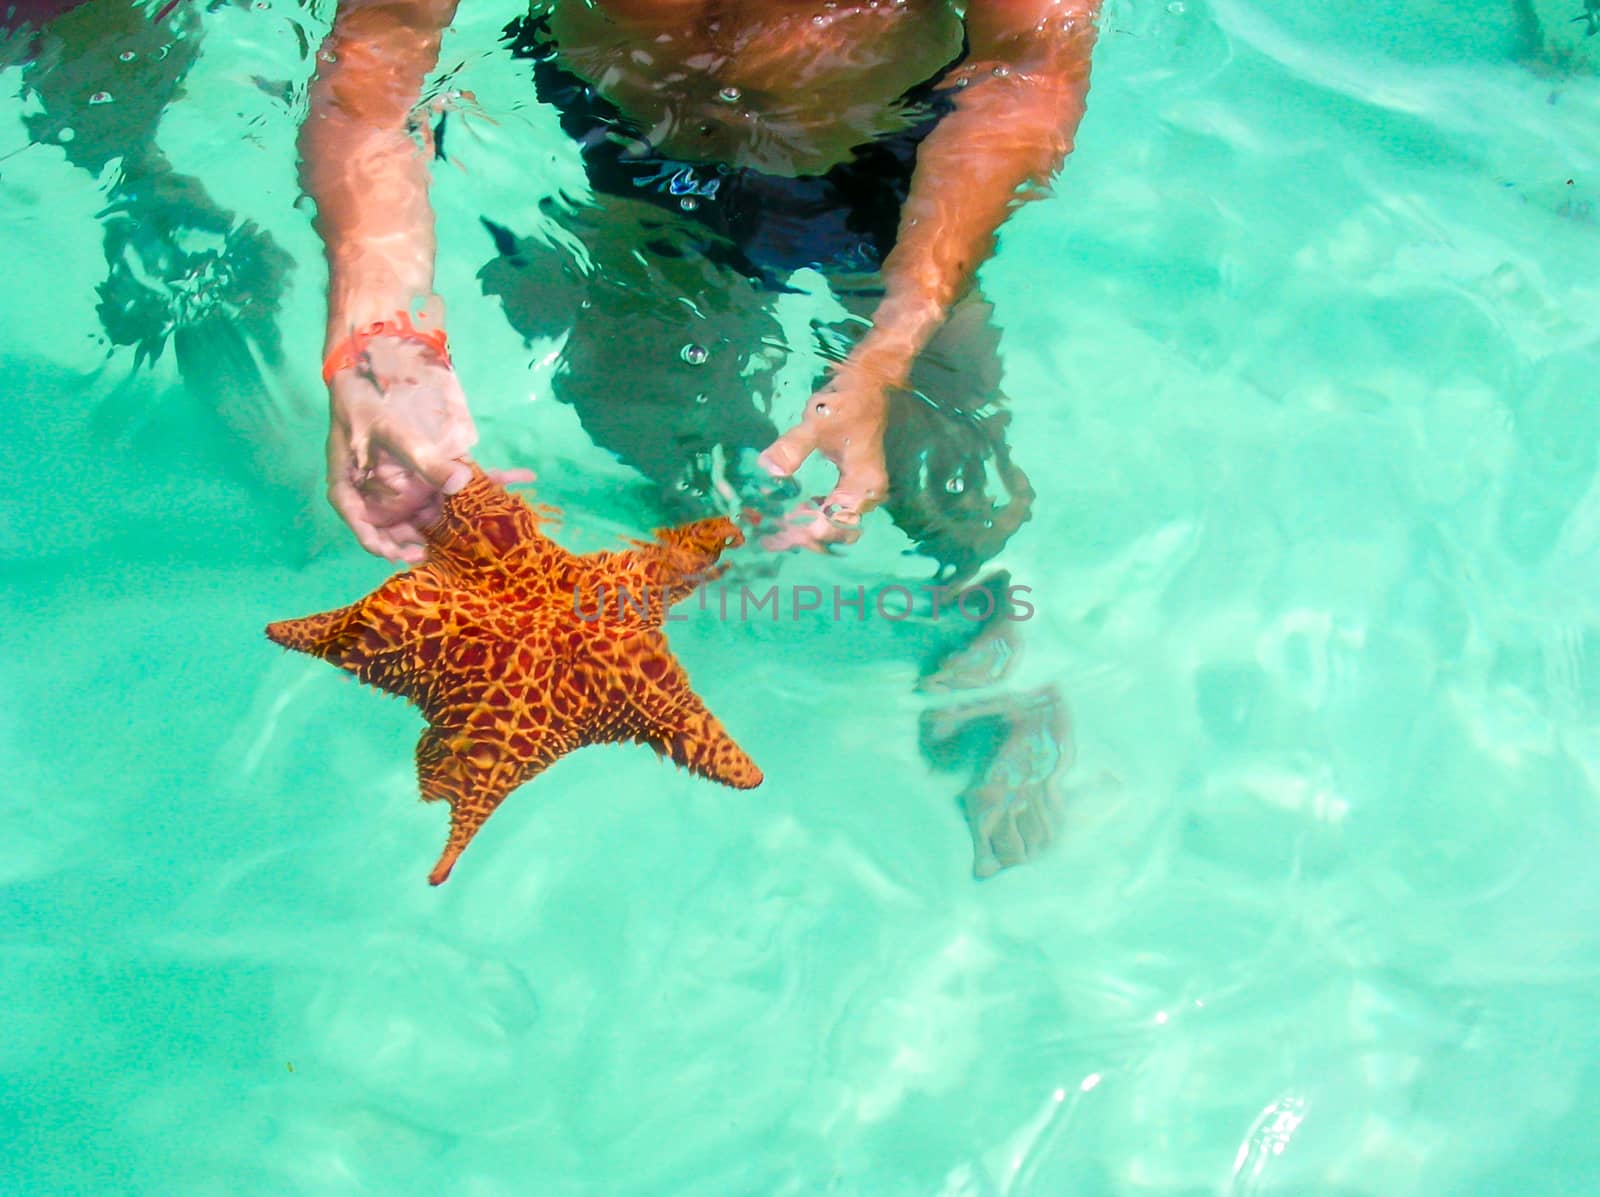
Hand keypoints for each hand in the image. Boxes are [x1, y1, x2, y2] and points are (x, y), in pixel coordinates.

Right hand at [326, 336, 530, 562]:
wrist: (371, 366)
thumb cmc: (365, 403)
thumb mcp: (390, 432)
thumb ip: (422, 459)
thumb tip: (460, 482)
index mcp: (353, 492)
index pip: (368, 531)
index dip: (389, 548)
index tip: (415, 554)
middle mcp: (381, 493)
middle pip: (407, 527)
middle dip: (437, 537)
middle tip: (465, 544)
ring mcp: (409, 482)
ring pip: (437, 508)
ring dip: (467, 516)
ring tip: (500, 520)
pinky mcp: (434, 467)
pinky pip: (461, 477)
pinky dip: (492, 478)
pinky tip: (525, 477)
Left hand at [757, 365, 890, 552]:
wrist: (868, 385)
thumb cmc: (844, 403)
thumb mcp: (815, 423)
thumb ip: (792, 447)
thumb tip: (768, 469)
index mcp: (862, 483)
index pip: (833, 521)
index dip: (804, 531)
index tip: (776, 533)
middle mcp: (867, 493)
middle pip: (838, 531)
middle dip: (805, 538)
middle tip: (772, 540)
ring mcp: (863, 491)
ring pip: (838, 526)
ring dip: (810, 531)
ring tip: (777, 533)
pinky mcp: (854, 486)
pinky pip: (836, 513)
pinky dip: (815, 518)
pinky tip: (793, 514)